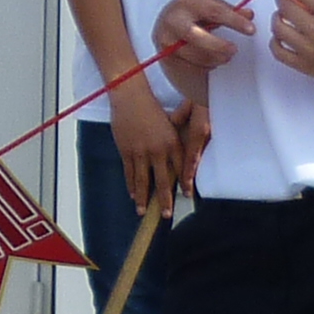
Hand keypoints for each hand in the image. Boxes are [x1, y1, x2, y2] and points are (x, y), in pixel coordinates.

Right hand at [106, 81, 194, 214]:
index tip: (186, 197)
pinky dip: (130, 185)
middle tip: (166, 215)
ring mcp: (141, 152)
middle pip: (162, 181)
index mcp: (172, 143)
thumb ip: (171, 145)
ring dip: (143, 198)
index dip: (183, 184)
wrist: (131, 98)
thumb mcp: (169, 126)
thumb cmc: (151, 109)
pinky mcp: (126, 151)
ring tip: (143, 211)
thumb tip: (175, 164)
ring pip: (142, 181)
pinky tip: (132, 194)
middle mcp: (158, 150)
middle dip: (165, 200)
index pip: (180, 169)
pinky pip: (129, 173)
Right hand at [153, 0, 253, 71]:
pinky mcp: (165, 55)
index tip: (250, 29)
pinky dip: (205, 64)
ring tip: (225, 56)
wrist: (166, 25)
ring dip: (215, 58)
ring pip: (194, 54)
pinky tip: (210, 60)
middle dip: (218, 45)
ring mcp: (166, 38)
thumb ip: (228, 11)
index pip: (213, 10)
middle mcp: (173, 18)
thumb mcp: (209, 8)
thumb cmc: (191, 14)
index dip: (234, 21)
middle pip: (196, 35)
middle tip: (234, 50)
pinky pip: (189, 64)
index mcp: (187, 1)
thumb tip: (248, 15)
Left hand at [264, 0, 313, 93]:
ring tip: (286, 21)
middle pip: (283, 7)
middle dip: (283, 2)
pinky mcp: (307, 66)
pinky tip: (282, 38)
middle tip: (288, 4)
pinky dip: (276, 41)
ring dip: (278, 21)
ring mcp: (311, 49)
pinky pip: (278, 51)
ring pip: (277, 27)